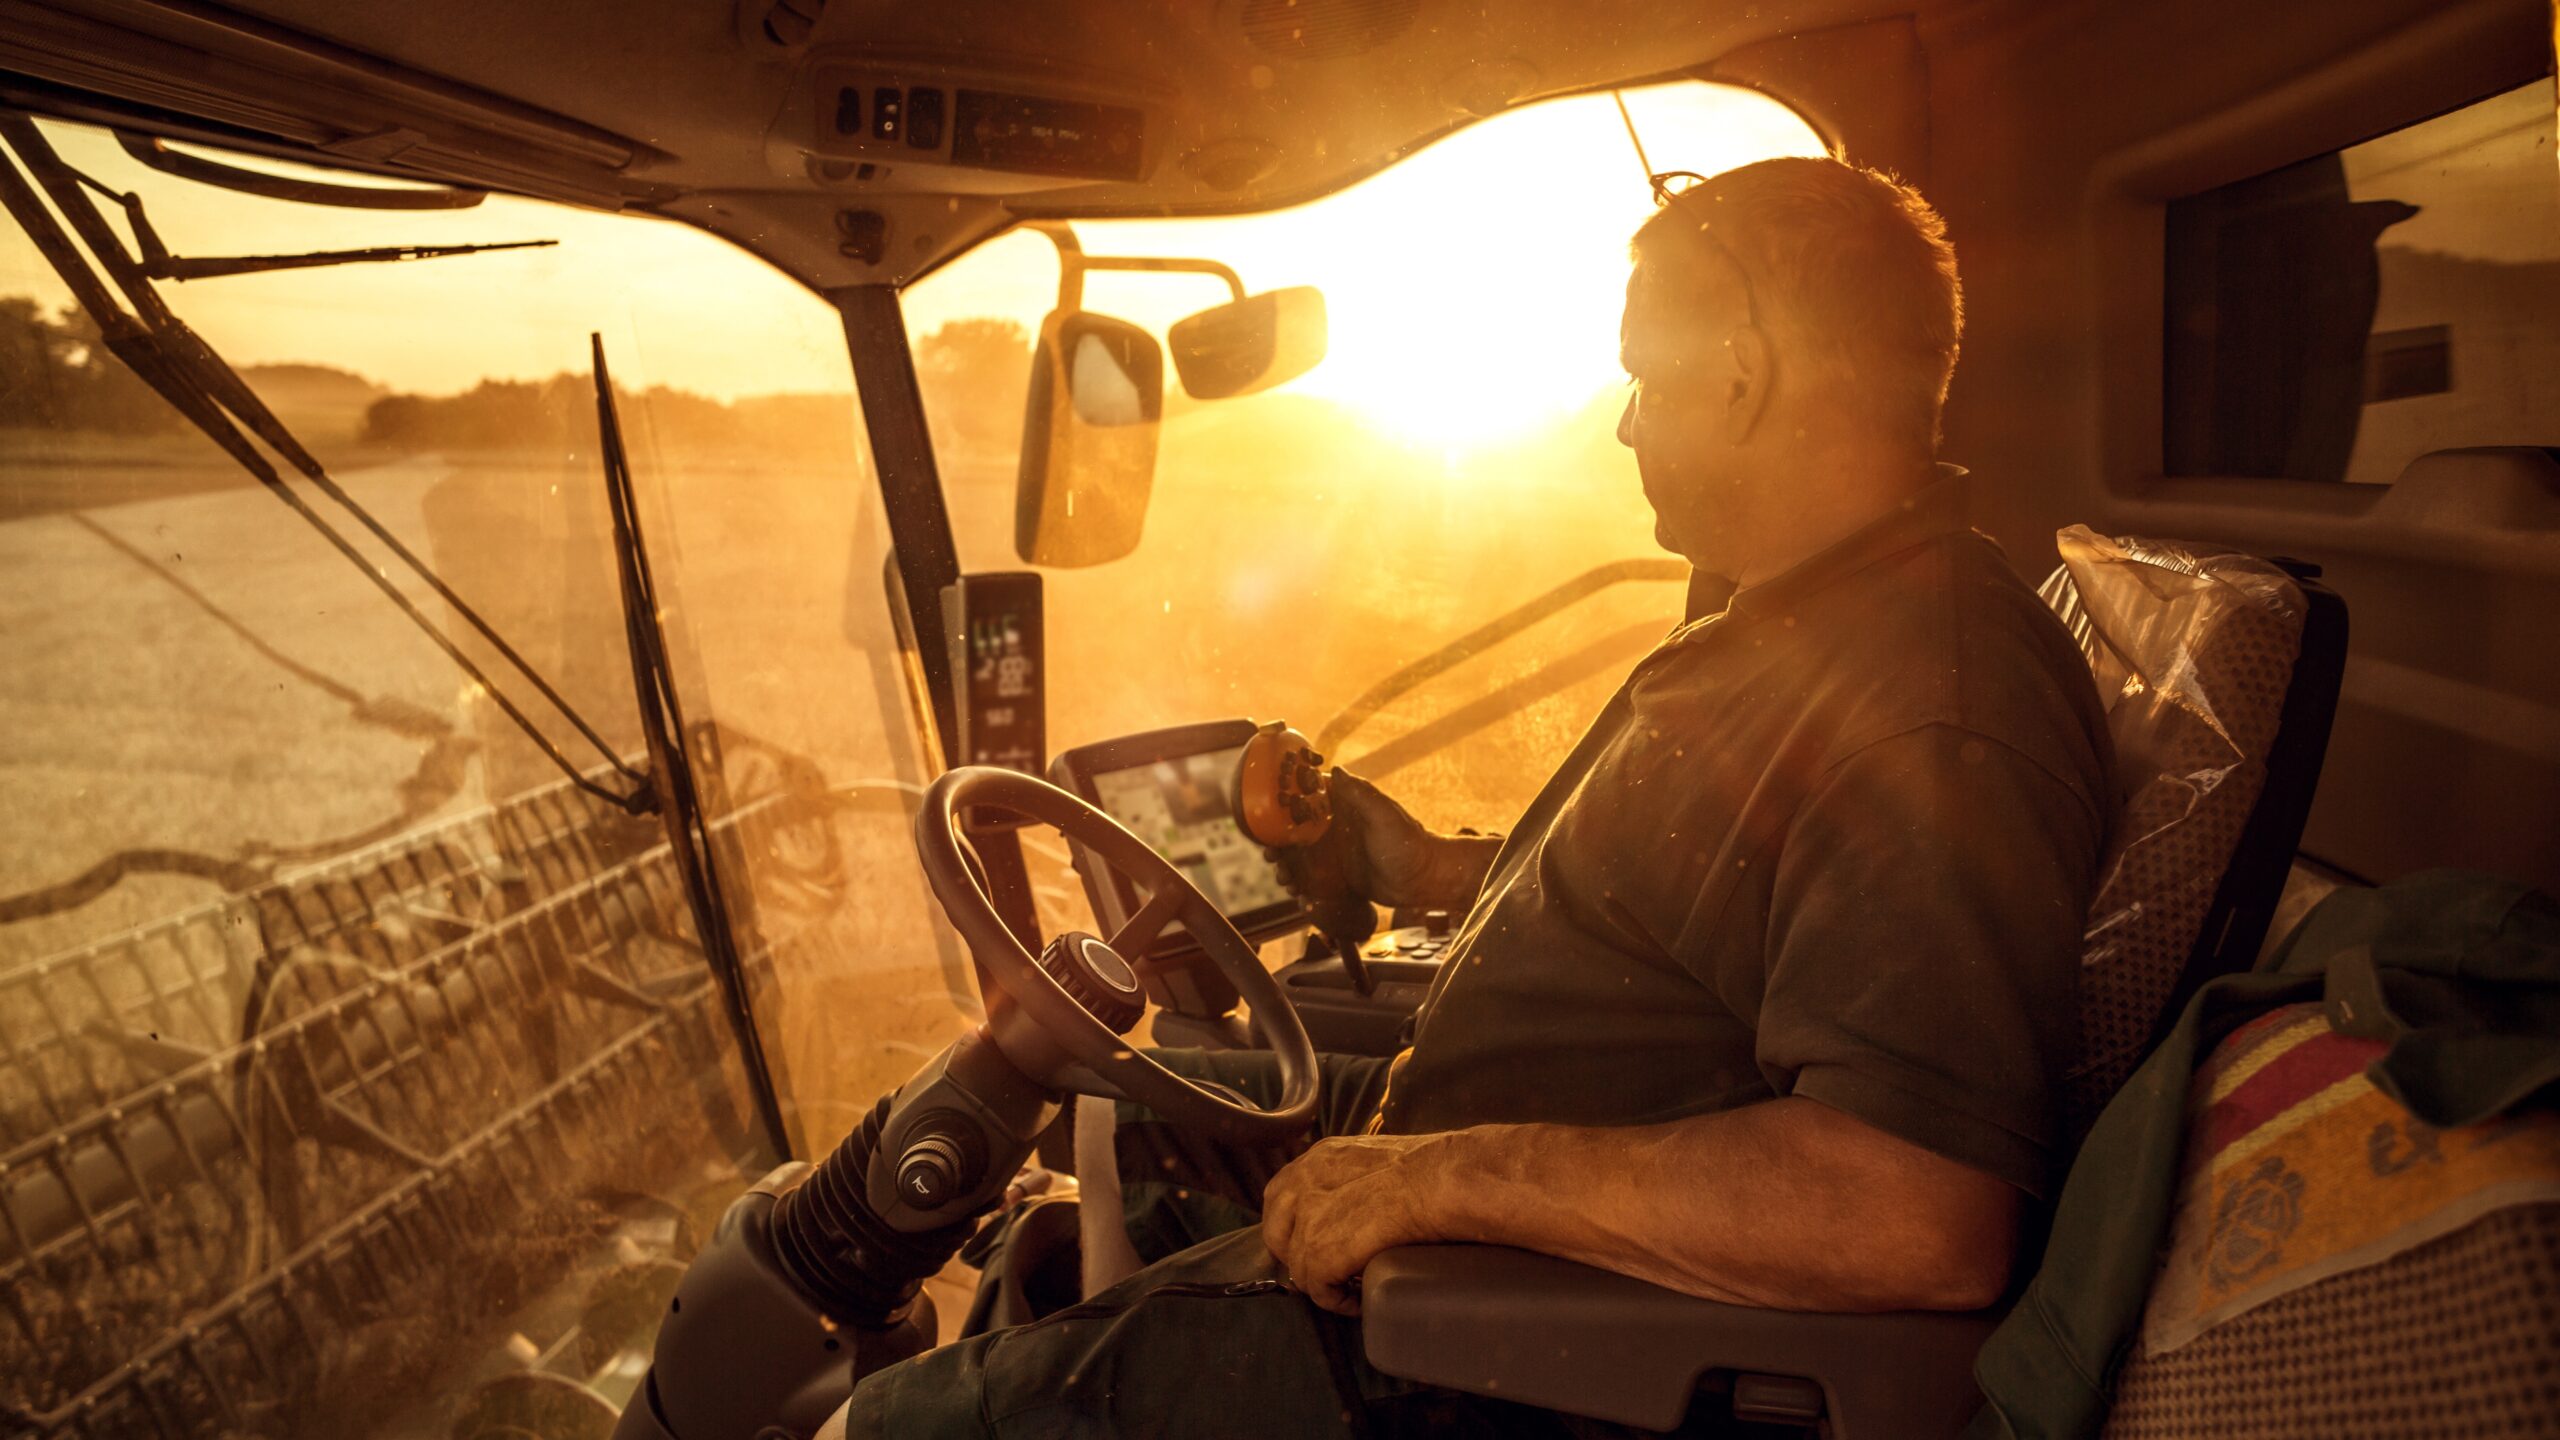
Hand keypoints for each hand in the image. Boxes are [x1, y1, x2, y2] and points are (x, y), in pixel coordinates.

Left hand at [1261, 1131, 1458, 1314]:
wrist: (1440, 1182)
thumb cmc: (1432, 1171)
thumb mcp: (1377, 1159)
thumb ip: (1353, 1178)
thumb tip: (1357, 1204)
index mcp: (1320, 1158)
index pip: (1281, 1196)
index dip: (1294, 1225)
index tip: (1316, 1241)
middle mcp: (1304, 1183)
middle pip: (1275, 1232)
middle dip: (1298, 1256)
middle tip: (1329, 1270)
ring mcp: (1308, 1219)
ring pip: (1299, 1267)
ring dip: (1324, 1283)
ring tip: (1351, 1289)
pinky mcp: (1320, 1252)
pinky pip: (1318, 1290)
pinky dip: (1338, 1301)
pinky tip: (1358, 1302)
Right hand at [1274, 769, 1445, 910]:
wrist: (1424, 880)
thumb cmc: (1408, 843)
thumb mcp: (1384, 816)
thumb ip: (1361, 794)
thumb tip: (1336, 768)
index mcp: (1343, 807)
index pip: (1305, 798)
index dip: (1282, 804)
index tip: (1266, 813)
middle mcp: (1334, 828)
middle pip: (1292, 831)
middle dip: (1276, 842)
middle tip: (1271, 854)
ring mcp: (1333, 854)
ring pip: (1297, 859)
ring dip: (1285, 867)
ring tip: (1285, 879)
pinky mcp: (1337, 878)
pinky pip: (1310, 881)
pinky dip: (1301, 889)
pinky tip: (1301, 898)